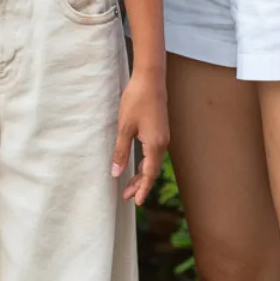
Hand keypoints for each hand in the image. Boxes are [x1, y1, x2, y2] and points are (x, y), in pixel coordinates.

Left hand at [112, 64, 167, 205]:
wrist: (150, 79)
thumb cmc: (136, 100)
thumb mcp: (124, 127)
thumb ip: (121, 152)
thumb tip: (116, 173)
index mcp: (155, 145)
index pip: (149, 174)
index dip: (142, 189)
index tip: (136, 202)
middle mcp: (162, 143)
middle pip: (152, 170)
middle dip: (140, 184)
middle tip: (127, 196)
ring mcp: (163, 136)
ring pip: (153, 162)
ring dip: (142, 174)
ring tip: (129, 184)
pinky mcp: (160, 129)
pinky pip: (154, 152)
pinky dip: (146, 163)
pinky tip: (138, 164)